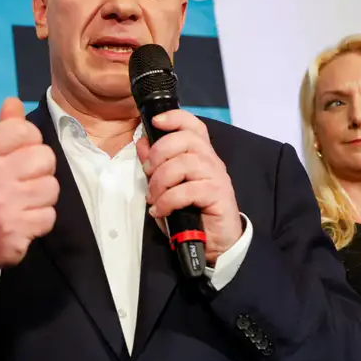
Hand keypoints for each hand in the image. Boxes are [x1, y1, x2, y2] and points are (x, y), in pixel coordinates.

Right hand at [0, 97, 58, 285]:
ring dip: (43, 196)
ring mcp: (3, 206)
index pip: (21, 130)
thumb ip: (0, 131)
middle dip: (41, 169)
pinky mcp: (16, 230)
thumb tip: (13, 102)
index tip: (24, 152)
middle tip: (28, 179)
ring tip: (26, 201)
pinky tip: (25, 220)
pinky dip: (41, 219)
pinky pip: (50, 215)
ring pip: (51, 187)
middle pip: (44, 157)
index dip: (31, 139)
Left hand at [136, 110, 241, 263]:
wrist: (214, 242)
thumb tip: (141, 143)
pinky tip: (160, 210)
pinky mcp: (219, 195)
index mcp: (200, 154)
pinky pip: (188, 190)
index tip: (155, 122)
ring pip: (185, 164)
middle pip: (186, 140)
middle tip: (148, 174)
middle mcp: (211, 161)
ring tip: (153, 197)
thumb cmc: (190, 213)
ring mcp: (217, 177)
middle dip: (159, 154)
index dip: (175, 118)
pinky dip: (168, 200)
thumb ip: (155, 165)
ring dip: (161, 180)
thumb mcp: (166, 187)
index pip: (193, 126)